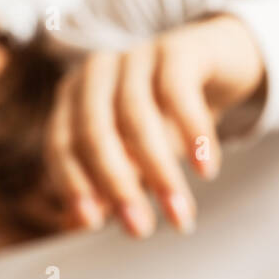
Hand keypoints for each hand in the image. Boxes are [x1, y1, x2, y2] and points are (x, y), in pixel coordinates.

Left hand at [44, 13, 264, 236]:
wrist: (218, 64)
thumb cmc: (164, 119)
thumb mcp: (133, 157)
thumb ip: (105, 186)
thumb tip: (79, 222)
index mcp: (73, 99)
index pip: (60, 144)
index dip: (73, 184)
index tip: (93, 224)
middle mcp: (96, 73)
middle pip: (94, 132)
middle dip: (117, 185)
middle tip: (141, 230)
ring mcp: (135, 55)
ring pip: (137, 117)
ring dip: (159, 172)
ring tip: (180, 214)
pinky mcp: (177, 48)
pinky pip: (178, 92)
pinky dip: (192, 133)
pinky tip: (206, 169)